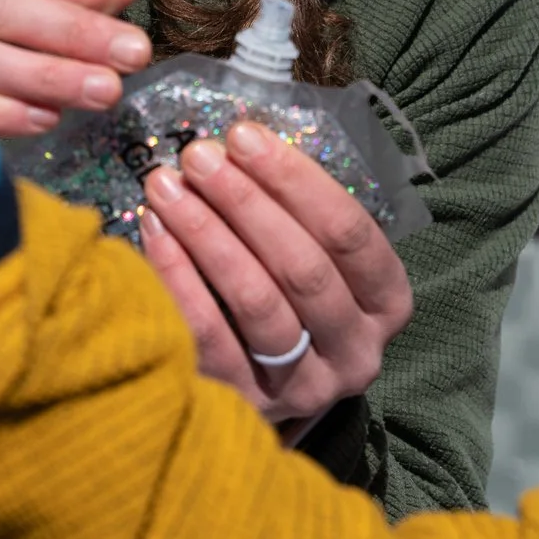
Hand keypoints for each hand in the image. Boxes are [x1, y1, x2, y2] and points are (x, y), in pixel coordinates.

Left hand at [140, 121, 411, 427]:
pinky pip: (207, 333)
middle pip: (303, 267)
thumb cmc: (288, 289)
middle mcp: (356, 352)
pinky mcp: (243, 402)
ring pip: (256, 300)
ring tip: (165, 185)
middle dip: (246, 201)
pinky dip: (176, 275)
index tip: (243, 136)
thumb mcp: (312, 249)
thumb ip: (292, 206)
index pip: (350, 235)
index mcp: (386, 303)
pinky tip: (152, 230)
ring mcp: (301, 385)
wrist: (258, 381)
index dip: (296, 180)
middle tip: (199, 156)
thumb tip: (237, 143)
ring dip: (206, 232)